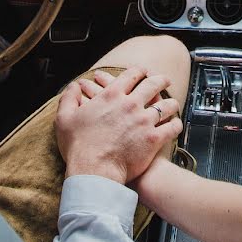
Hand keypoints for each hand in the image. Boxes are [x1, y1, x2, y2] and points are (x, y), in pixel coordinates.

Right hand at [55, 67, 182, 184]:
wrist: (94, 171)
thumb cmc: (79, 146)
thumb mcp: (65, 118)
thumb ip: (69, 98)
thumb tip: (74, 86)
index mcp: (111, 95)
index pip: (131, 75)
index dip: (139, 71)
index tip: (144, 71)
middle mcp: (131, 104)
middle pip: (152, 85)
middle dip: (161, 80)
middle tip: (165, 80)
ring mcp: (144, 121)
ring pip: (166, 105)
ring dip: (171, 103)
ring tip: (174, 103)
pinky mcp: (154, 139)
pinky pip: (171, 127)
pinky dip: (176, 124)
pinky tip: (176, 125)